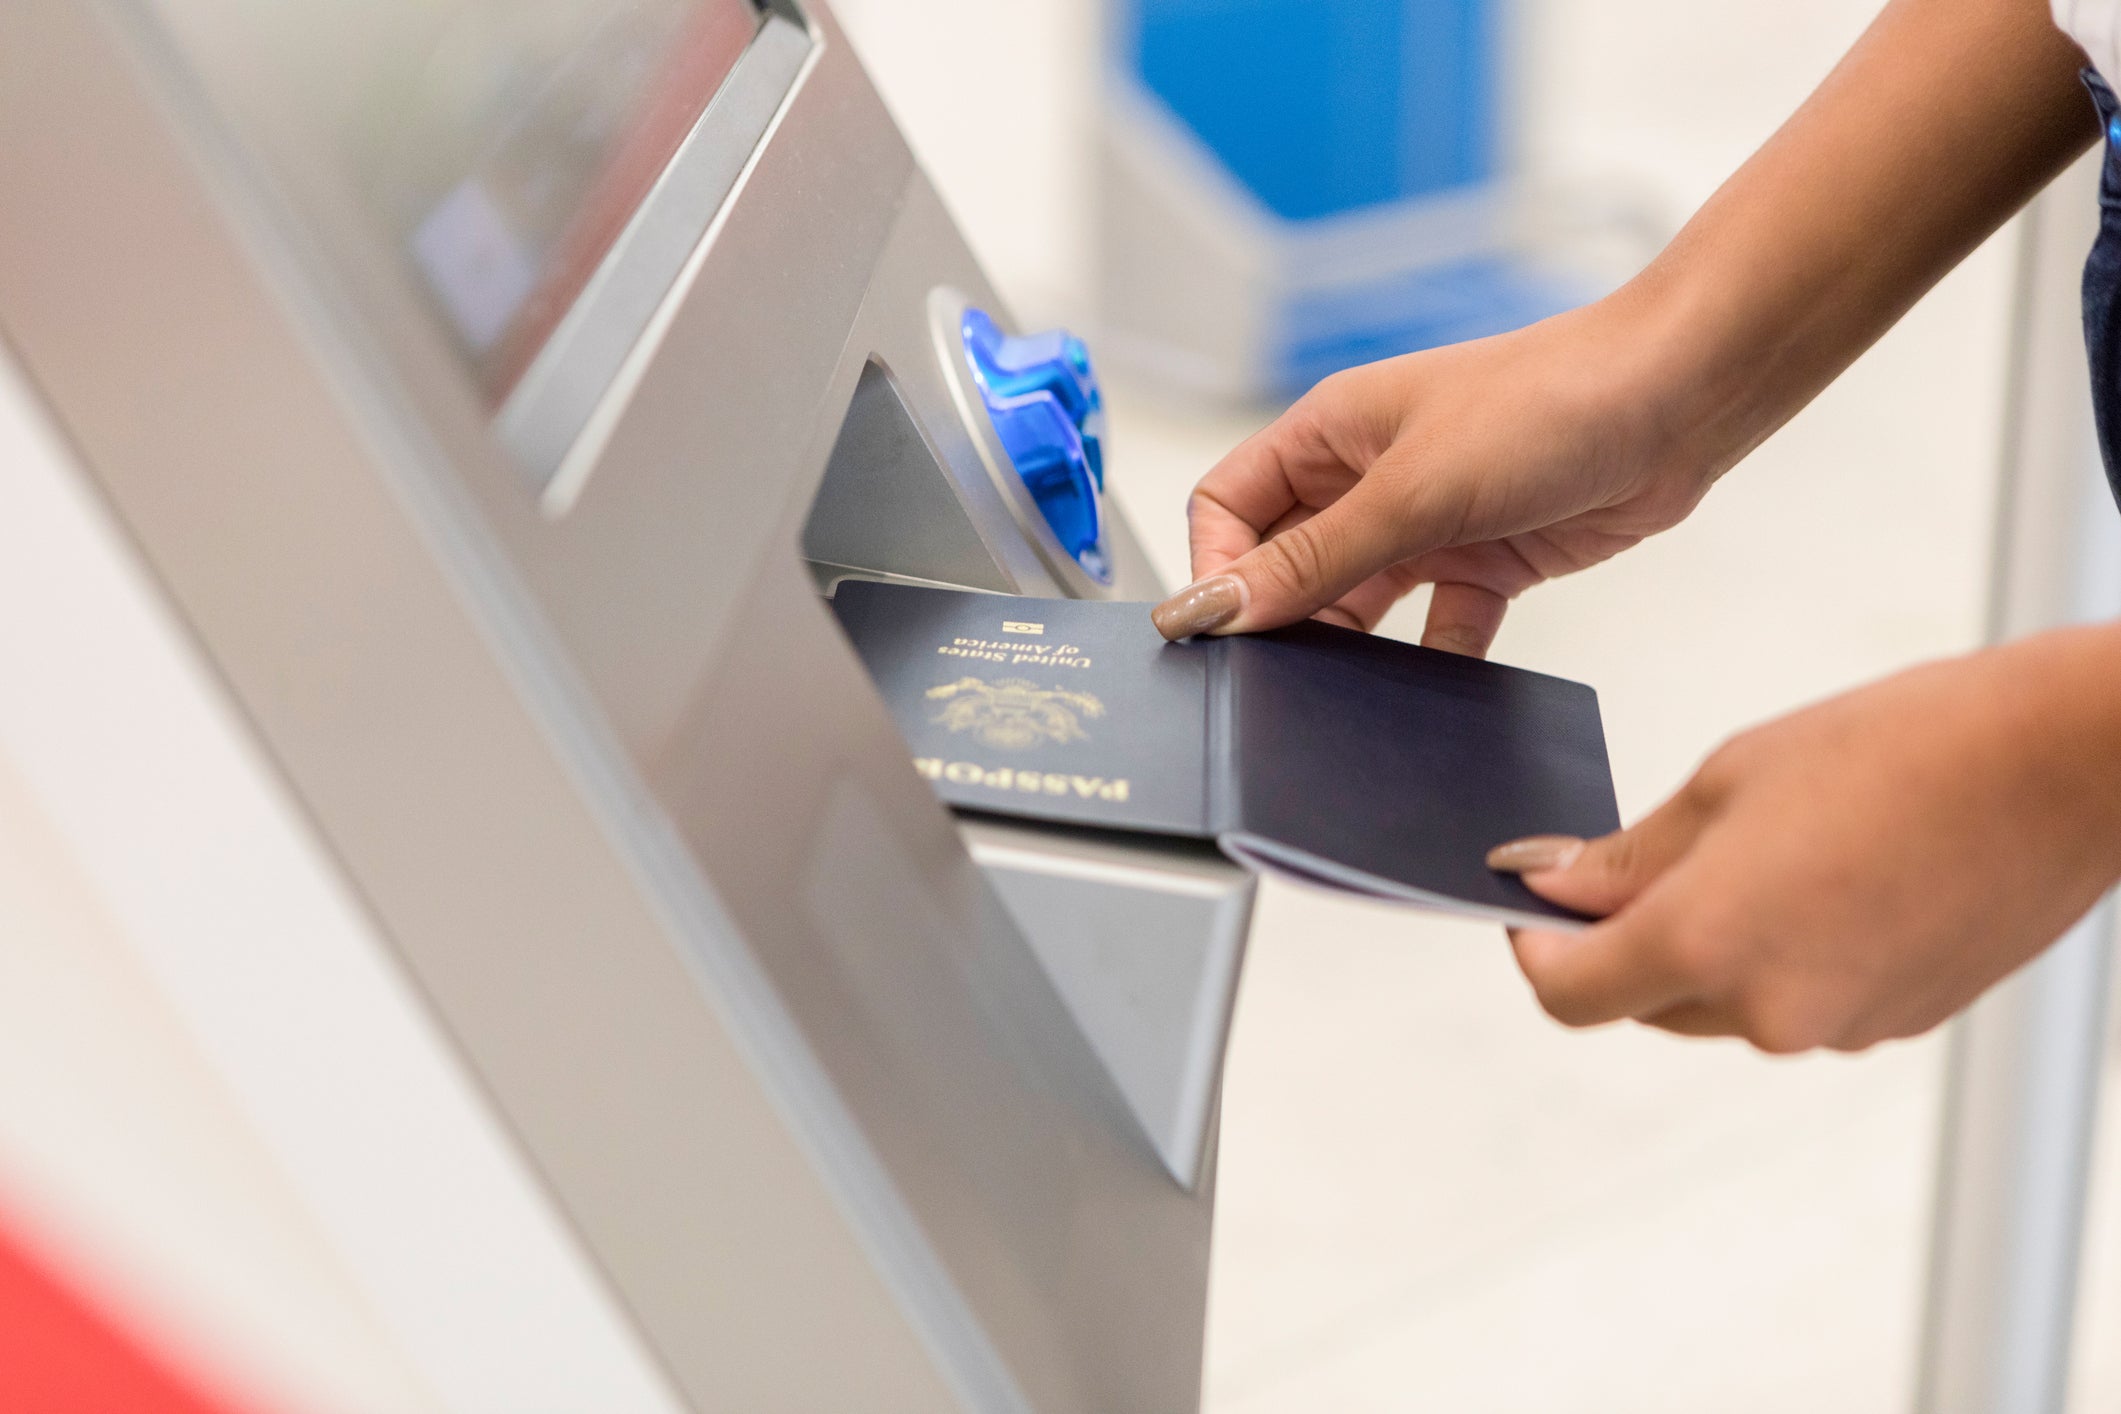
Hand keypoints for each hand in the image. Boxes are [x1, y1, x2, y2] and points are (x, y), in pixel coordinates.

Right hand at [1150, 294, 1727, 654]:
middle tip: (1276, 676)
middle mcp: (1368, 476)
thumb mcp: (1412, 490)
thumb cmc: (1550, 399)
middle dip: (1279, 618)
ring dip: (1350, 647)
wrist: (1679, 399)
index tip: (1219, 630)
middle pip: (1287, 564)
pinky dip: (1432, 663)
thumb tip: (1222, 605)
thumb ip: (1314, 558)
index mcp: (1329, 434)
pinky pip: (1436, 630)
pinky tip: (1434, 690)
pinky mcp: (1485, 561)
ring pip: (1356, 603)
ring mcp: (1427, 522)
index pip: (1229, 508)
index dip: (1215, 568)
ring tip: (1345, 690)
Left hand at [1489, 627, 2120, 1052]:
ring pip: (1725, 1007)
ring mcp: (1840, 1029)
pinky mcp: (1898, 1024)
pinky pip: (1800, 1002)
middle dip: (1621, 943)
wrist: (2061, 766)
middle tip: (1631, 863)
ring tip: (1754, 852)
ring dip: (1706, 949)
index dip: (1537, 950)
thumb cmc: (1903, 748)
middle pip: (1644, 1005)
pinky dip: (1781, 955)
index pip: (1570, 994)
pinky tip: (1821, 879)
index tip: (1533, 906)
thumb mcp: (1731, 780)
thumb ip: (1630, 854)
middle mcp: (1769, 1010)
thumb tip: (1547, 881)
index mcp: (1708, 943)